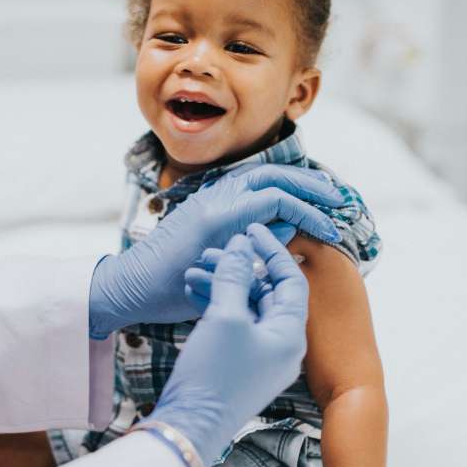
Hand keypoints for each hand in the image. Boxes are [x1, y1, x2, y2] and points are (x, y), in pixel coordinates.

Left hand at [88, 164, 340, 338]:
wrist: (130, 286)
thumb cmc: (169, 291)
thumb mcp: (221, 276)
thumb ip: (257, 247)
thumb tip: (290, 222)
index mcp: (220, 214)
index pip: (279, 198)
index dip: (311, 213)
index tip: (332, 231)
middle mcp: (215, 197)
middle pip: (273, 175)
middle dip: (309, 184)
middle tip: (337, 198)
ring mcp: (208, 197)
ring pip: (259, 175)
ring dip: (292, 180)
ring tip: (319, 191)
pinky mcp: (205, 204)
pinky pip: (246, 184)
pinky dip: (273, 186)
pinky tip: (287, 199)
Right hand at [144, 224, 309, 463]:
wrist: (190, 427)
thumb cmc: (213, 374)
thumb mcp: (225, 318)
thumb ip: (235, 276)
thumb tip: (243, 245)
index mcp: (291, 333)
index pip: (291, 279)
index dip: (272, 249)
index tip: (250, 230)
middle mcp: (283, 346)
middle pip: (268, 292)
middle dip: (240, 268)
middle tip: (214, 251)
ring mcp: (262, 358)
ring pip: (248, 308)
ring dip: (224, 286)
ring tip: (194, 271)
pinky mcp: (241, 366)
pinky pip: (235, 326)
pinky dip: (218, 306)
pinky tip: (193, 291)